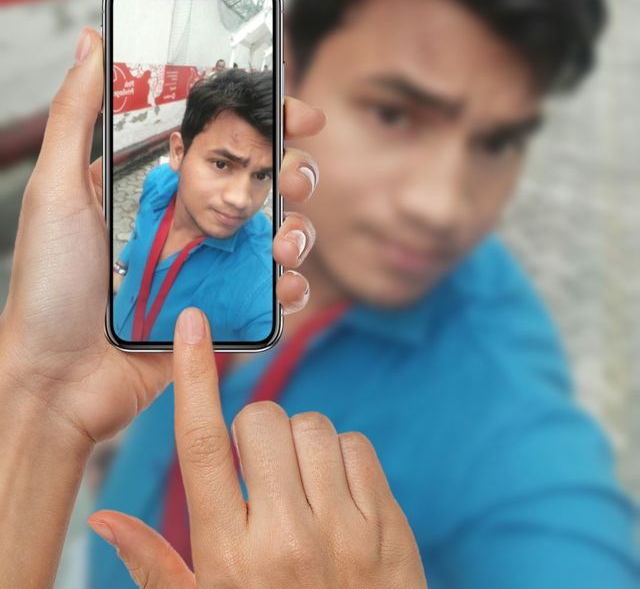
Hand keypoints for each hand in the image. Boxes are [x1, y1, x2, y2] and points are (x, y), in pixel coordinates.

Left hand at [0, 28, 323, 446]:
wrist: (54, 381)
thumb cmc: (48, 286)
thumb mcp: (55, 188)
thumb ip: (76, 112)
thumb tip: (91, 40)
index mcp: (160, 181)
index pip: (225, 136)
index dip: (268, 119)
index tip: (297, 113)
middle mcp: (193, 217)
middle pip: (267, 180)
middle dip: (296, 173)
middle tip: (292, 180)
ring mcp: (212, 265)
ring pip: (282, 232)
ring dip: (300, 230)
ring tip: (282, 243)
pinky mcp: (224, 311)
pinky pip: (275, 293)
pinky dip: (292, 287)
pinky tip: (282, 287)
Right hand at [88, 308, 427, 588]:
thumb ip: (154, 564)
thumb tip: (102, 517)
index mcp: (229, 557)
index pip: (201, 447)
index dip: (193, 377)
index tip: (191, 324)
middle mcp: (285, 539)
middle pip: (262, 421)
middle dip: (255, 432)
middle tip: (260, 473)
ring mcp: (343, 531)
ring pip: (312, 426)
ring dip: (299, 444)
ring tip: (298, 489)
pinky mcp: (387, 526)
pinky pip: (356, 446)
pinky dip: (341, 458)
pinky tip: (335, 497)